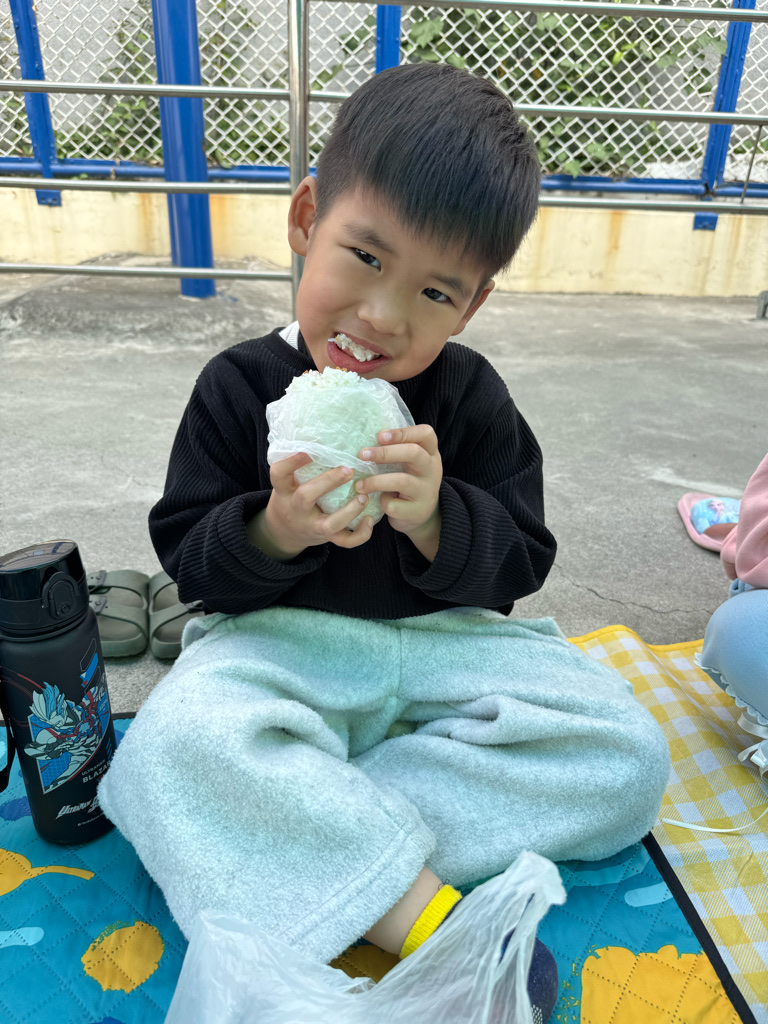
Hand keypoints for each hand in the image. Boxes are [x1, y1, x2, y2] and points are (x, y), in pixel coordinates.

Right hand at [258, 453, 373, 556]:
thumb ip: (299, 467)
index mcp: (284, 491)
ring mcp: (312, 526)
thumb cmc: (291, 498)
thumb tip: (320, 433)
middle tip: (347, 469)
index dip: (291, 462)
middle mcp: (296, 509)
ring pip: (329, 525)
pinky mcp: (326, 538)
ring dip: (349, 512)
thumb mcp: (287, 483)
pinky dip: (360, 534)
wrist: (284, 533)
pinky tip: (370, 519)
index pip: (279, 474)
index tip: (307, 450)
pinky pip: (344, 541)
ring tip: (363, 497)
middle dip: (327, 483)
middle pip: (306, 497)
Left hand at [355, 425, 441, 540]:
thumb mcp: (409, 464)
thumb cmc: (408, 482)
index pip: (425, 434)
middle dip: (385, 453)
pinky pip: (395, 505)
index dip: (403, 432)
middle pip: (413, 453)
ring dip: (376, 481)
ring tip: (360, 485)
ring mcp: (427, 491)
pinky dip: (382, 502)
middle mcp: (432, 470)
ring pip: (402, 481)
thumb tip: (364, 439)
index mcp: (430, 453)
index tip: (380, 436)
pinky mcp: (418, 511)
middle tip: (362, 455)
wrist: (421, 515)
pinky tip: (377, 501)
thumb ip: (396, 450)